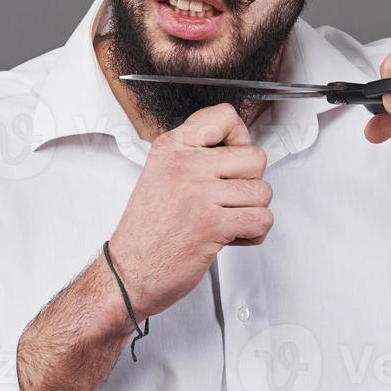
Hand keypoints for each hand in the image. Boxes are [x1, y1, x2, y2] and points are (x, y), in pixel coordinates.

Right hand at [104, 103, 272, 317]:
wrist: (128, 273)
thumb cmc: (146, 232)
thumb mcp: (160, 175)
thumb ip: (194, 155)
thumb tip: (238, 142)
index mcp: (171, 149)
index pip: (226, 117)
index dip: (240, 139)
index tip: (232, 159)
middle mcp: (184, 166)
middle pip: (255, 157)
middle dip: (250, 183)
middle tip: (229, 199)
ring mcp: (198, 194)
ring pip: (262, 191)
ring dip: (252, 212)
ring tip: (228, 220)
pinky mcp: (211, 224)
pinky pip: (261, 219)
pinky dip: (254, 233)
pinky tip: (231, 236)